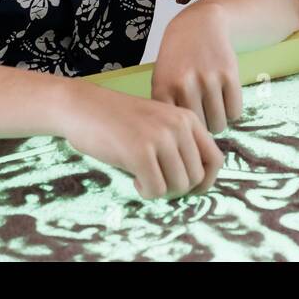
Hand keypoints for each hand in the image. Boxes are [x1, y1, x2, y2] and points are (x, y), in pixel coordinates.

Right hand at [58, 81, 222, 198]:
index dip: (205, 181)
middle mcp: (179, 126)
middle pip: (197, 178)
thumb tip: (198, 183)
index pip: (216, 160)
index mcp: (187, 118)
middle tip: (157, 181)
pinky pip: (156, 190)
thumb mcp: (159, 124)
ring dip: (162, 191)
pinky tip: (134, 180)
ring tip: (144, 178)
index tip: (187, 187)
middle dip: (178, 188)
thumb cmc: (119, 120)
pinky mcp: (140, 152)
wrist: (82, 107)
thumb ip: (181, 144)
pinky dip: (146, 192)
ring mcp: (160, 138)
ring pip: (179, 186)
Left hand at [152, 6, 242, 133]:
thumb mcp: (161, 82)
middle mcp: (183, 84)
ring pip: (219, 124)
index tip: (184, 135)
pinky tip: (224, 100)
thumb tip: (178, 150)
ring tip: (211, 110)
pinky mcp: (229, 74)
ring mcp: (207, 78)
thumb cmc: (177, 61)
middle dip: (202, 130)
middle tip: (201, 119)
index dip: (182, 138)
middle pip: (198, 131)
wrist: (198, 25)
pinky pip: (235, 111)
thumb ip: (165, 113)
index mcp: (162, 89)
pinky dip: (231, 111)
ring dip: (218, 122)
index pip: (174, 132)